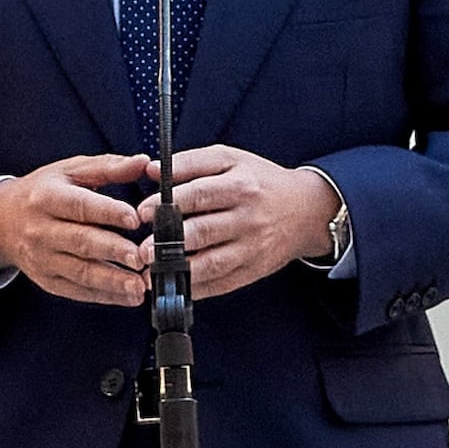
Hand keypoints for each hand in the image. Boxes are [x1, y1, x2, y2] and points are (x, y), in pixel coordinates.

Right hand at [0, 154, 157, 303]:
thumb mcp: (69, 170)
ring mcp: (44, 259)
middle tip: (141, 256)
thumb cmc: (42, 192)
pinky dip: (106, 296)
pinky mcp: (49, 281)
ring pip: (81, 273)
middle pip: (81, 242)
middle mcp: (42, 231)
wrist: (2, 221)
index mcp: (47, 197)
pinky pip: (79, 292)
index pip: (80, 206)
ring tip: (139, 285)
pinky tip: (128, 296)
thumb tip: (143, 162)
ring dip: (113, 282)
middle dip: (113, 251)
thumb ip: (108, 167)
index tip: (134, 218)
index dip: (108, 212)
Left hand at [140, 147, 344, 300]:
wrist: (306, 210)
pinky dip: (197, 288)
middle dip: (168, 243)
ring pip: (211, 264)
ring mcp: (252, 247)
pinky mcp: (254, 270)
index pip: (198, 195)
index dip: (166, 204)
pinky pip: (221, 283)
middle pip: (203, 232)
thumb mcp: (231, 159)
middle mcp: (248, 218)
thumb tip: (150, 170)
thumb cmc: (261, 181)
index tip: (142, 212)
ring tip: (152, 271)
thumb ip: (190, 162)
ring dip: (178, 270)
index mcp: (240, 185)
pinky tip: (176, 285)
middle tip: (142, 248)